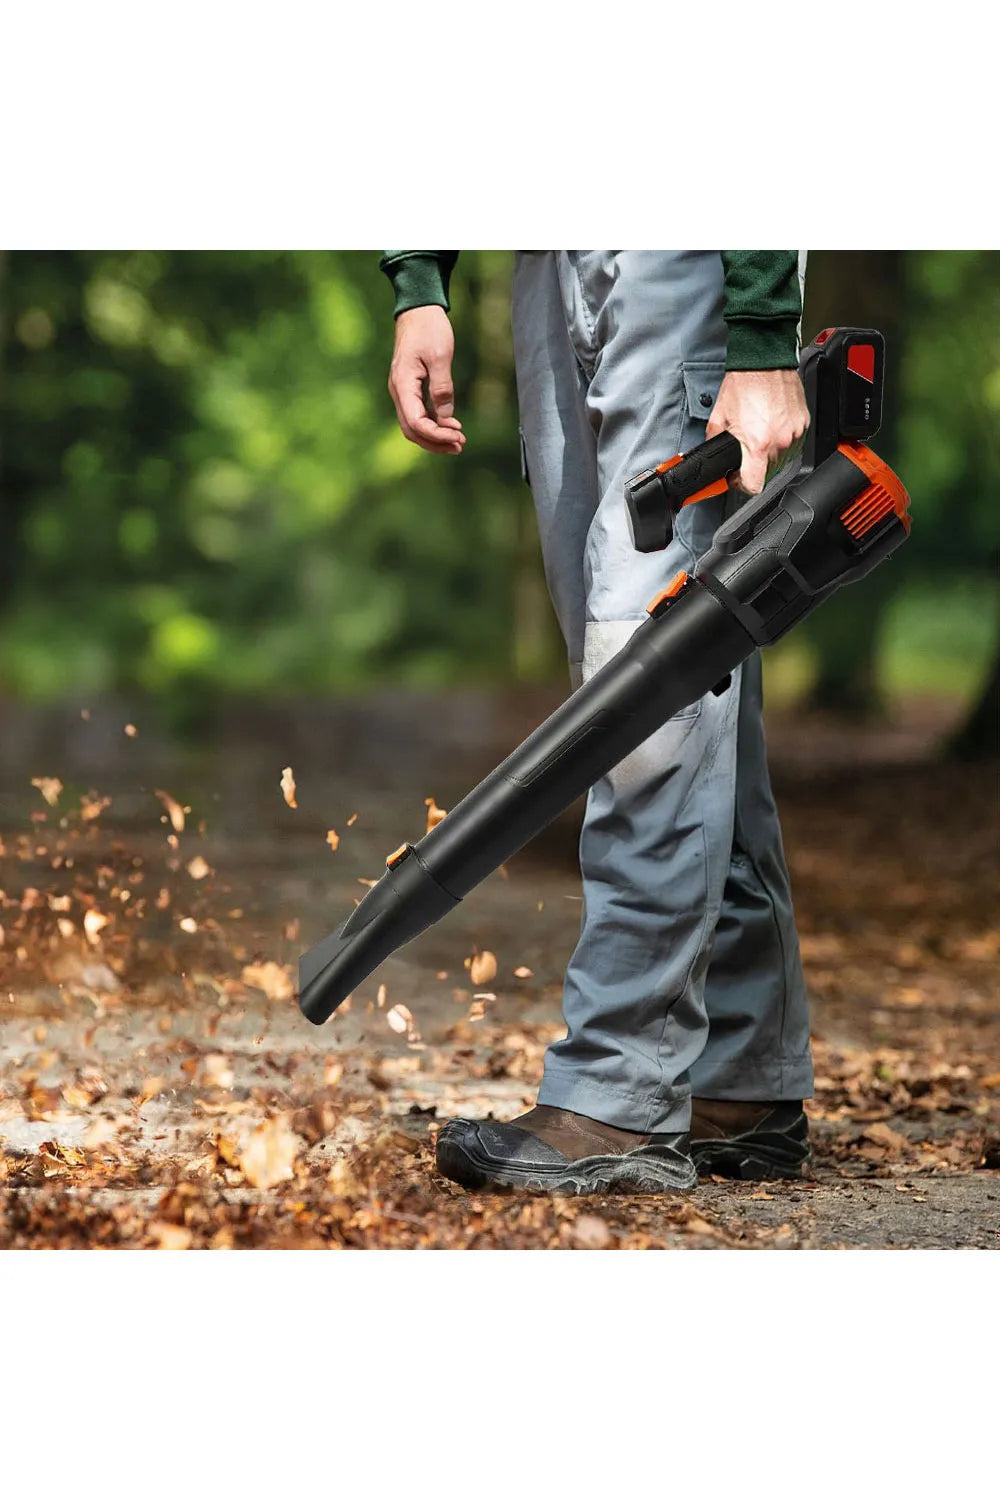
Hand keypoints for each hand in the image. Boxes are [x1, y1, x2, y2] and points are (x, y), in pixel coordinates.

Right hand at [387, 306, 465, 454]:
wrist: (418, 310)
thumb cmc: (429, 329)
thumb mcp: (440, 356)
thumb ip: (442, 388)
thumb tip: (446, 417)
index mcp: (402, 385)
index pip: (416, 422)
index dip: (437, 435)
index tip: (459, 435)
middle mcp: (398, 392)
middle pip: (412, 430)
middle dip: (435, 442)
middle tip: (460, 445)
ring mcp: (403, 391)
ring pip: (414, 425)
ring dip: (435, 436)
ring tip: (458, 441)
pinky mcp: (410, 388)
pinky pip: (418, 414)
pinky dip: (433, 424)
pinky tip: (450, 426)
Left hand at [706, 369, 808, 493]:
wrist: (764, 361)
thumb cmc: (743, 384)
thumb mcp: (719, 418)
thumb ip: (713, 442)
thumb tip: (709, 456)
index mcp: (758, 444)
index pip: (754, 485)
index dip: (742, 485)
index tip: (737, 479)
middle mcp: (780, 441)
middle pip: (768, 474)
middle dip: (754, 468)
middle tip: (744, 455)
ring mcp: (794, 433)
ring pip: (782, 460)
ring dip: (769, 456)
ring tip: (759, 438)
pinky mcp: (803, 423)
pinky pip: (793, 444)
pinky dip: (782, 442)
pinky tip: (771, 429)